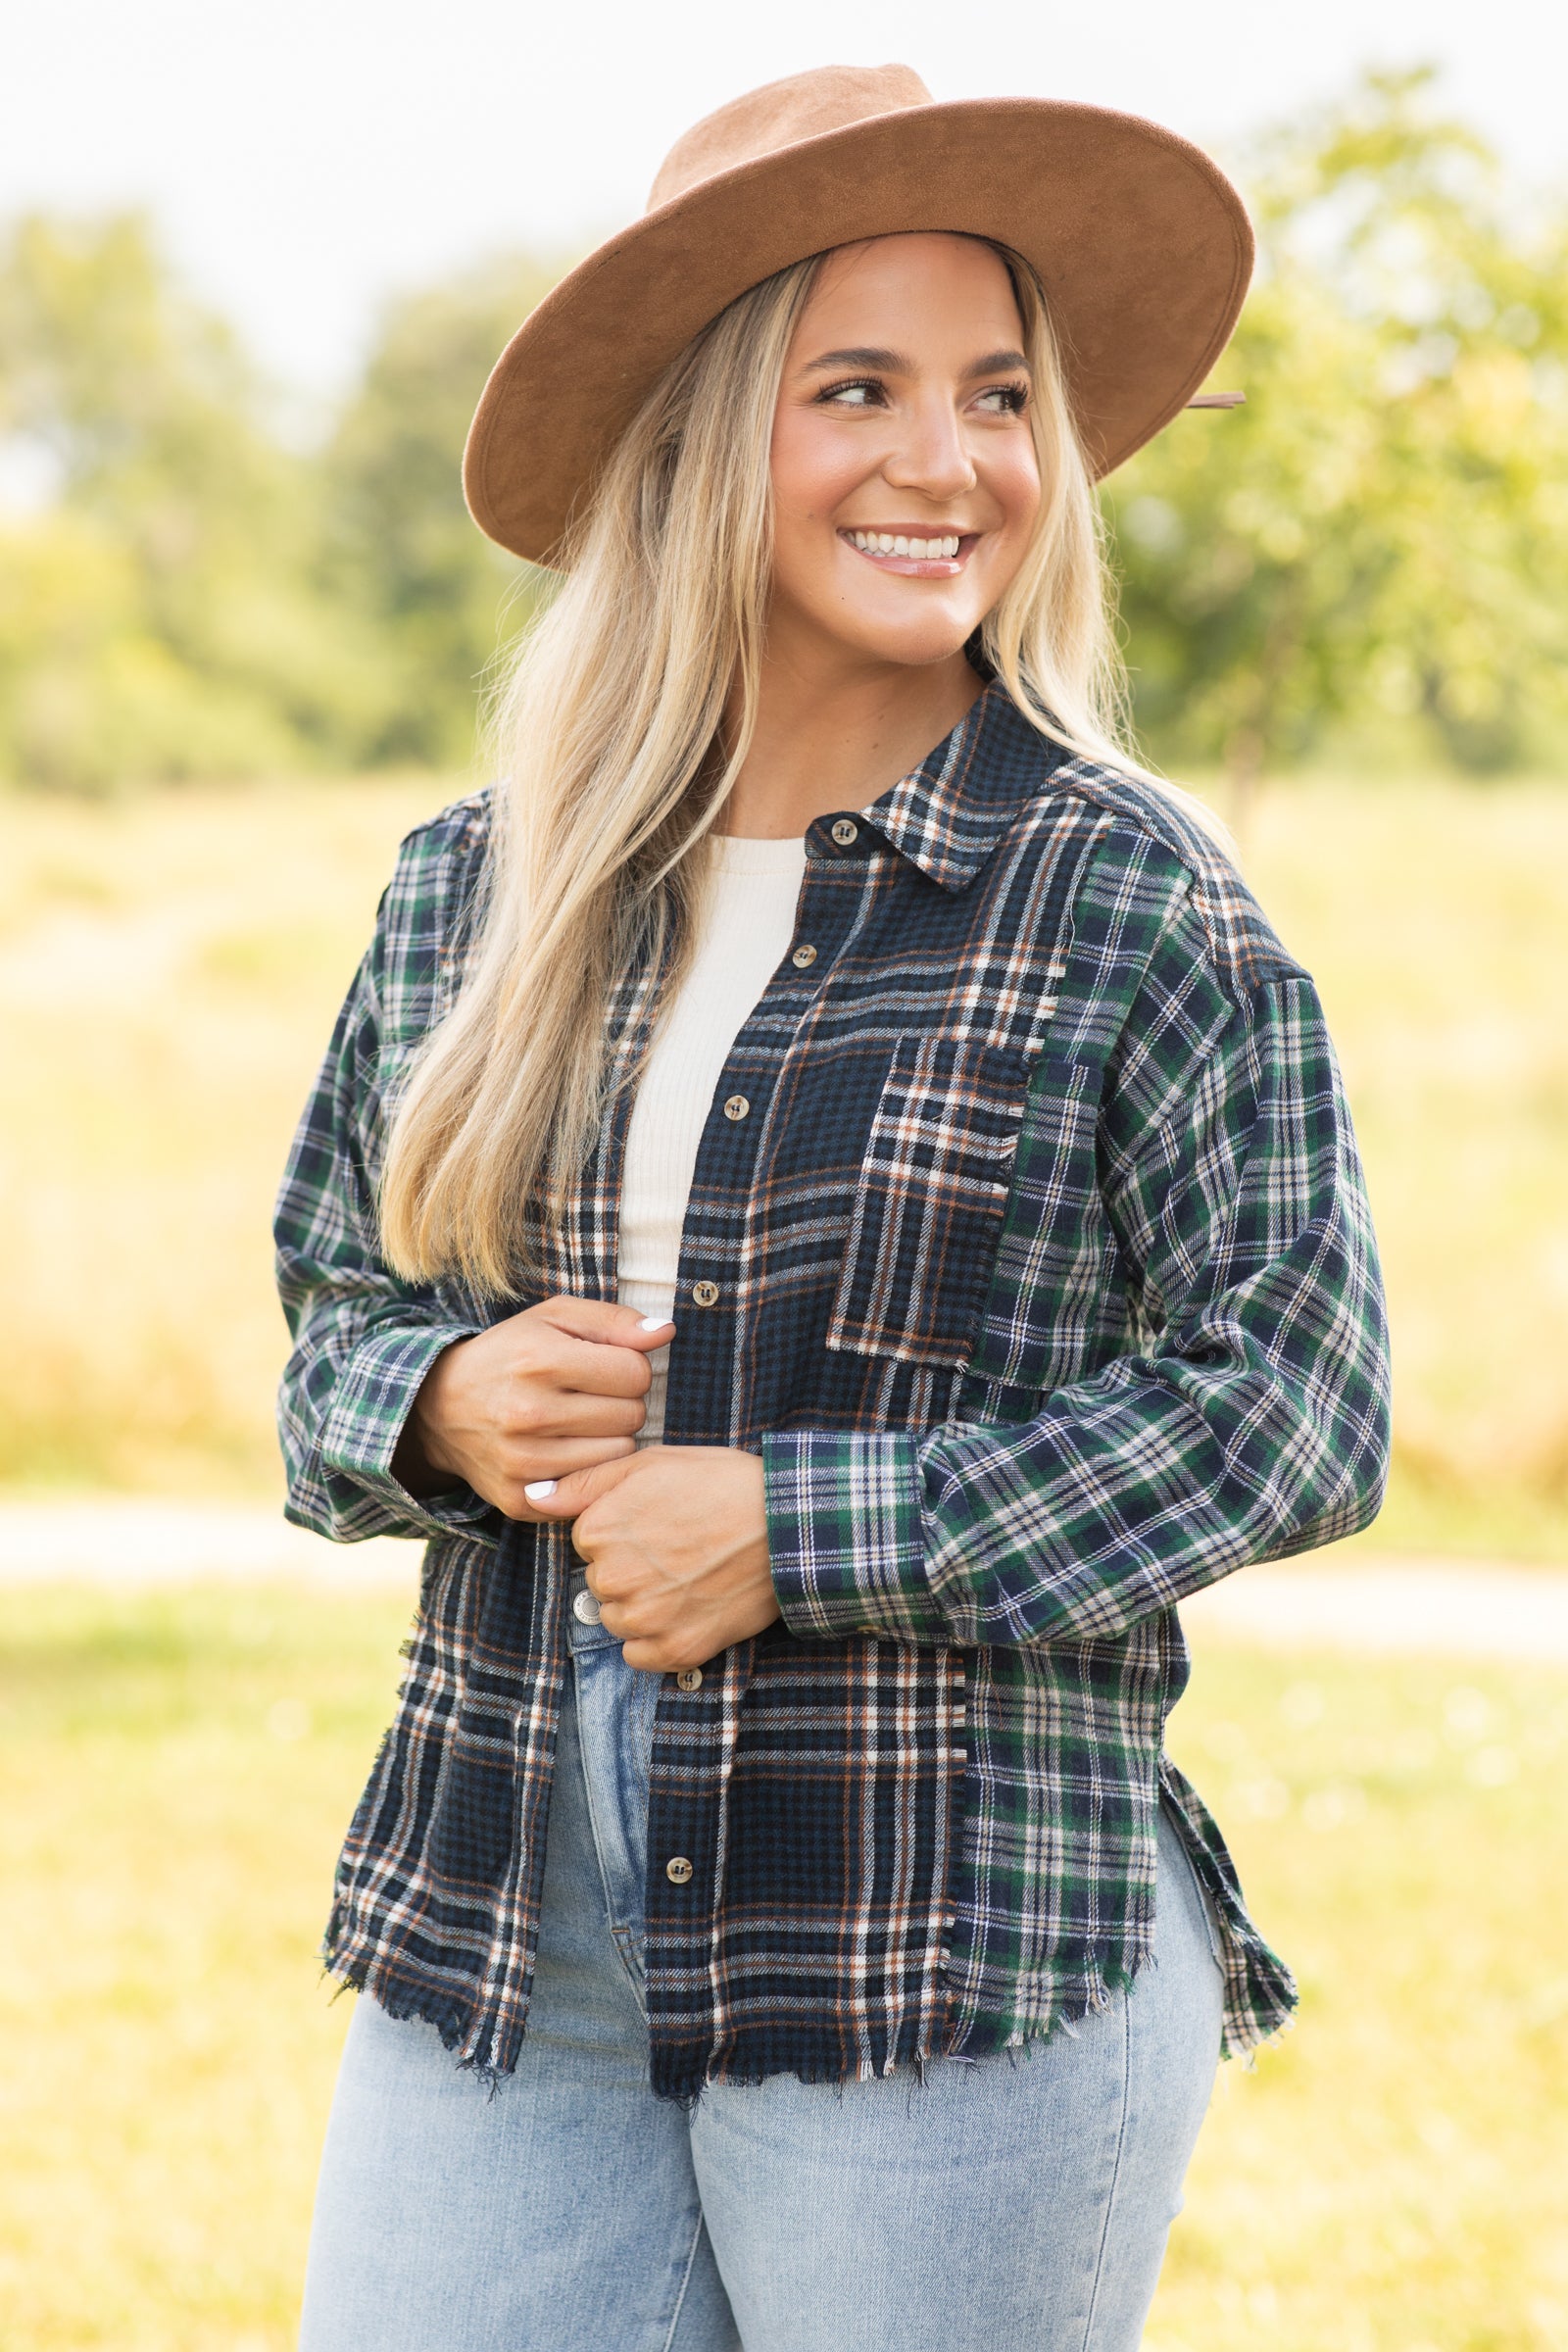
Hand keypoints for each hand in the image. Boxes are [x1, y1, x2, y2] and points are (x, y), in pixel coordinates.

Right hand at [392, 1297, 674, 1519]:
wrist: (440, 1407)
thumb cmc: (512, 1355)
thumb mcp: (554, 1318)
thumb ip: (614, 1321)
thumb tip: (664, 1333)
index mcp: (540, 1360)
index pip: (636, 1373)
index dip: (627, 1367)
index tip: (603, 1368)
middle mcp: (528, 1413)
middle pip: (632, 1416)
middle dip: (620, 1403)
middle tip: (589, 1397)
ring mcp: (523, 1462)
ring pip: (619, 1456)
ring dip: (609, 1438)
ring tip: (578, 1423)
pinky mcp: (520, 1499)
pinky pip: (592, 1489)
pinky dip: (589, 1471)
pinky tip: (566, 1451)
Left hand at [525, 1448, 778, 1671]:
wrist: (787, 1526)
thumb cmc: (721, 1485)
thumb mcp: (650, 1463)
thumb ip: (584, 1483)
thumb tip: (533, 1496)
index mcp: (599, 1530)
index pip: (588, 1542)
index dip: (623, 1529)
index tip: (658, 1520)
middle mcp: (613, 1578)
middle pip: (600, 1582)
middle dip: (630, 1568)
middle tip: (678, 1547)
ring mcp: (643, 1618)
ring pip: (617, 1619)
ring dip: (643, 1604)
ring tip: (687, 1576)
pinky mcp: (674, 1650)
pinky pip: (639, 1655)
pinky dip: (658, 1638)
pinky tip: (689, 1607)